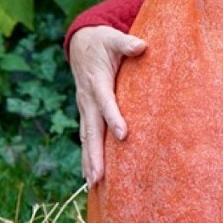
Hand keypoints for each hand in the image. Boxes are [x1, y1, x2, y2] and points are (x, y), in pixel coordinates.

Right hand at [68, 26, 146, 184]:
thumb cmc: (102, 41)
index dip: (113, 118)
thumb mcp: (113, 38)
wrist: (81, 43)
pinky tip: (91, 177)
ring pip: (86, 138)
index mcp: (97, 82)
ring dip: (89, 161)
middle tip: (99, 176)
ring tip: (93, 184)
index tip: (123, 135)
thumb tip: (141, 46)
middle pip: (91, 130)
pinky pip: (86, 138)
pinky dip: (87, 157)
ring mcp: (85, 109)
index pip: (106, 102)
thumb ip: (127, 43)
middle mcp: (87, 99)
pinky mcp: (86, 114)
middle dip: (94, 154)